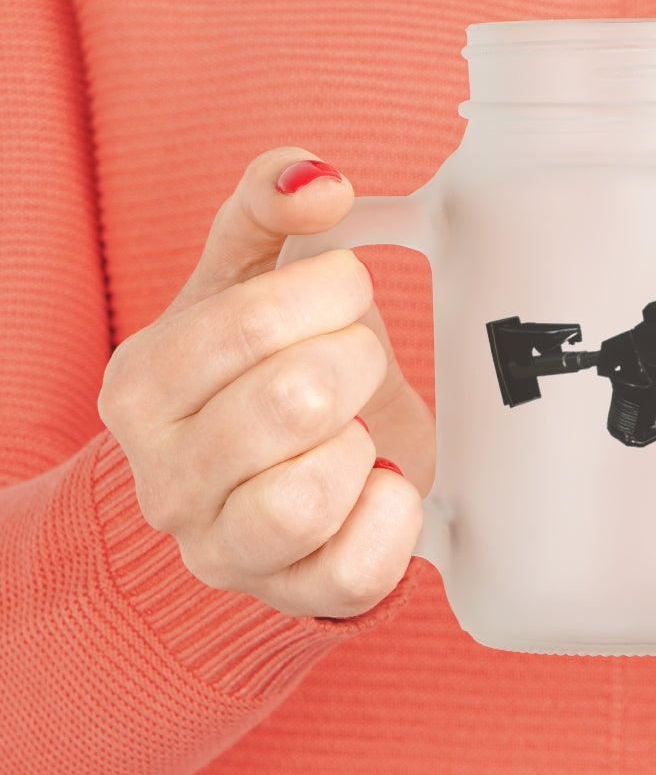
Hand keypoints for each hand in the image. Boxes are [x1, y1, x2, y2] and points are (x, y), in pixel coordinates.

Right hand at [98, 148, 433, 617]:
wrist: (270, 471)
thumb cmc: (261, 364)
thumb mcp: (250, 273)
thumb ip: (268, 205)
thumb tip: (317, 178)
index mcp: (142, 385)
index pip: (252, 322)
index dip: (331, 292)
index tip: (345, 291)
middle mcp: (164, 478)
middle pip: (294, 401)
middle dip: (356, 361)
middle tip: (356, 360)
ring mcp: (222, 549)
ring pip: (309, 496)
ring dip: (362, 443)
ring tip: (356, 426)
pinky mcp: (292, 596)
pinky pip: (356, 570)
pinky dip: (393, 514)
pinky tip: (381, 480)